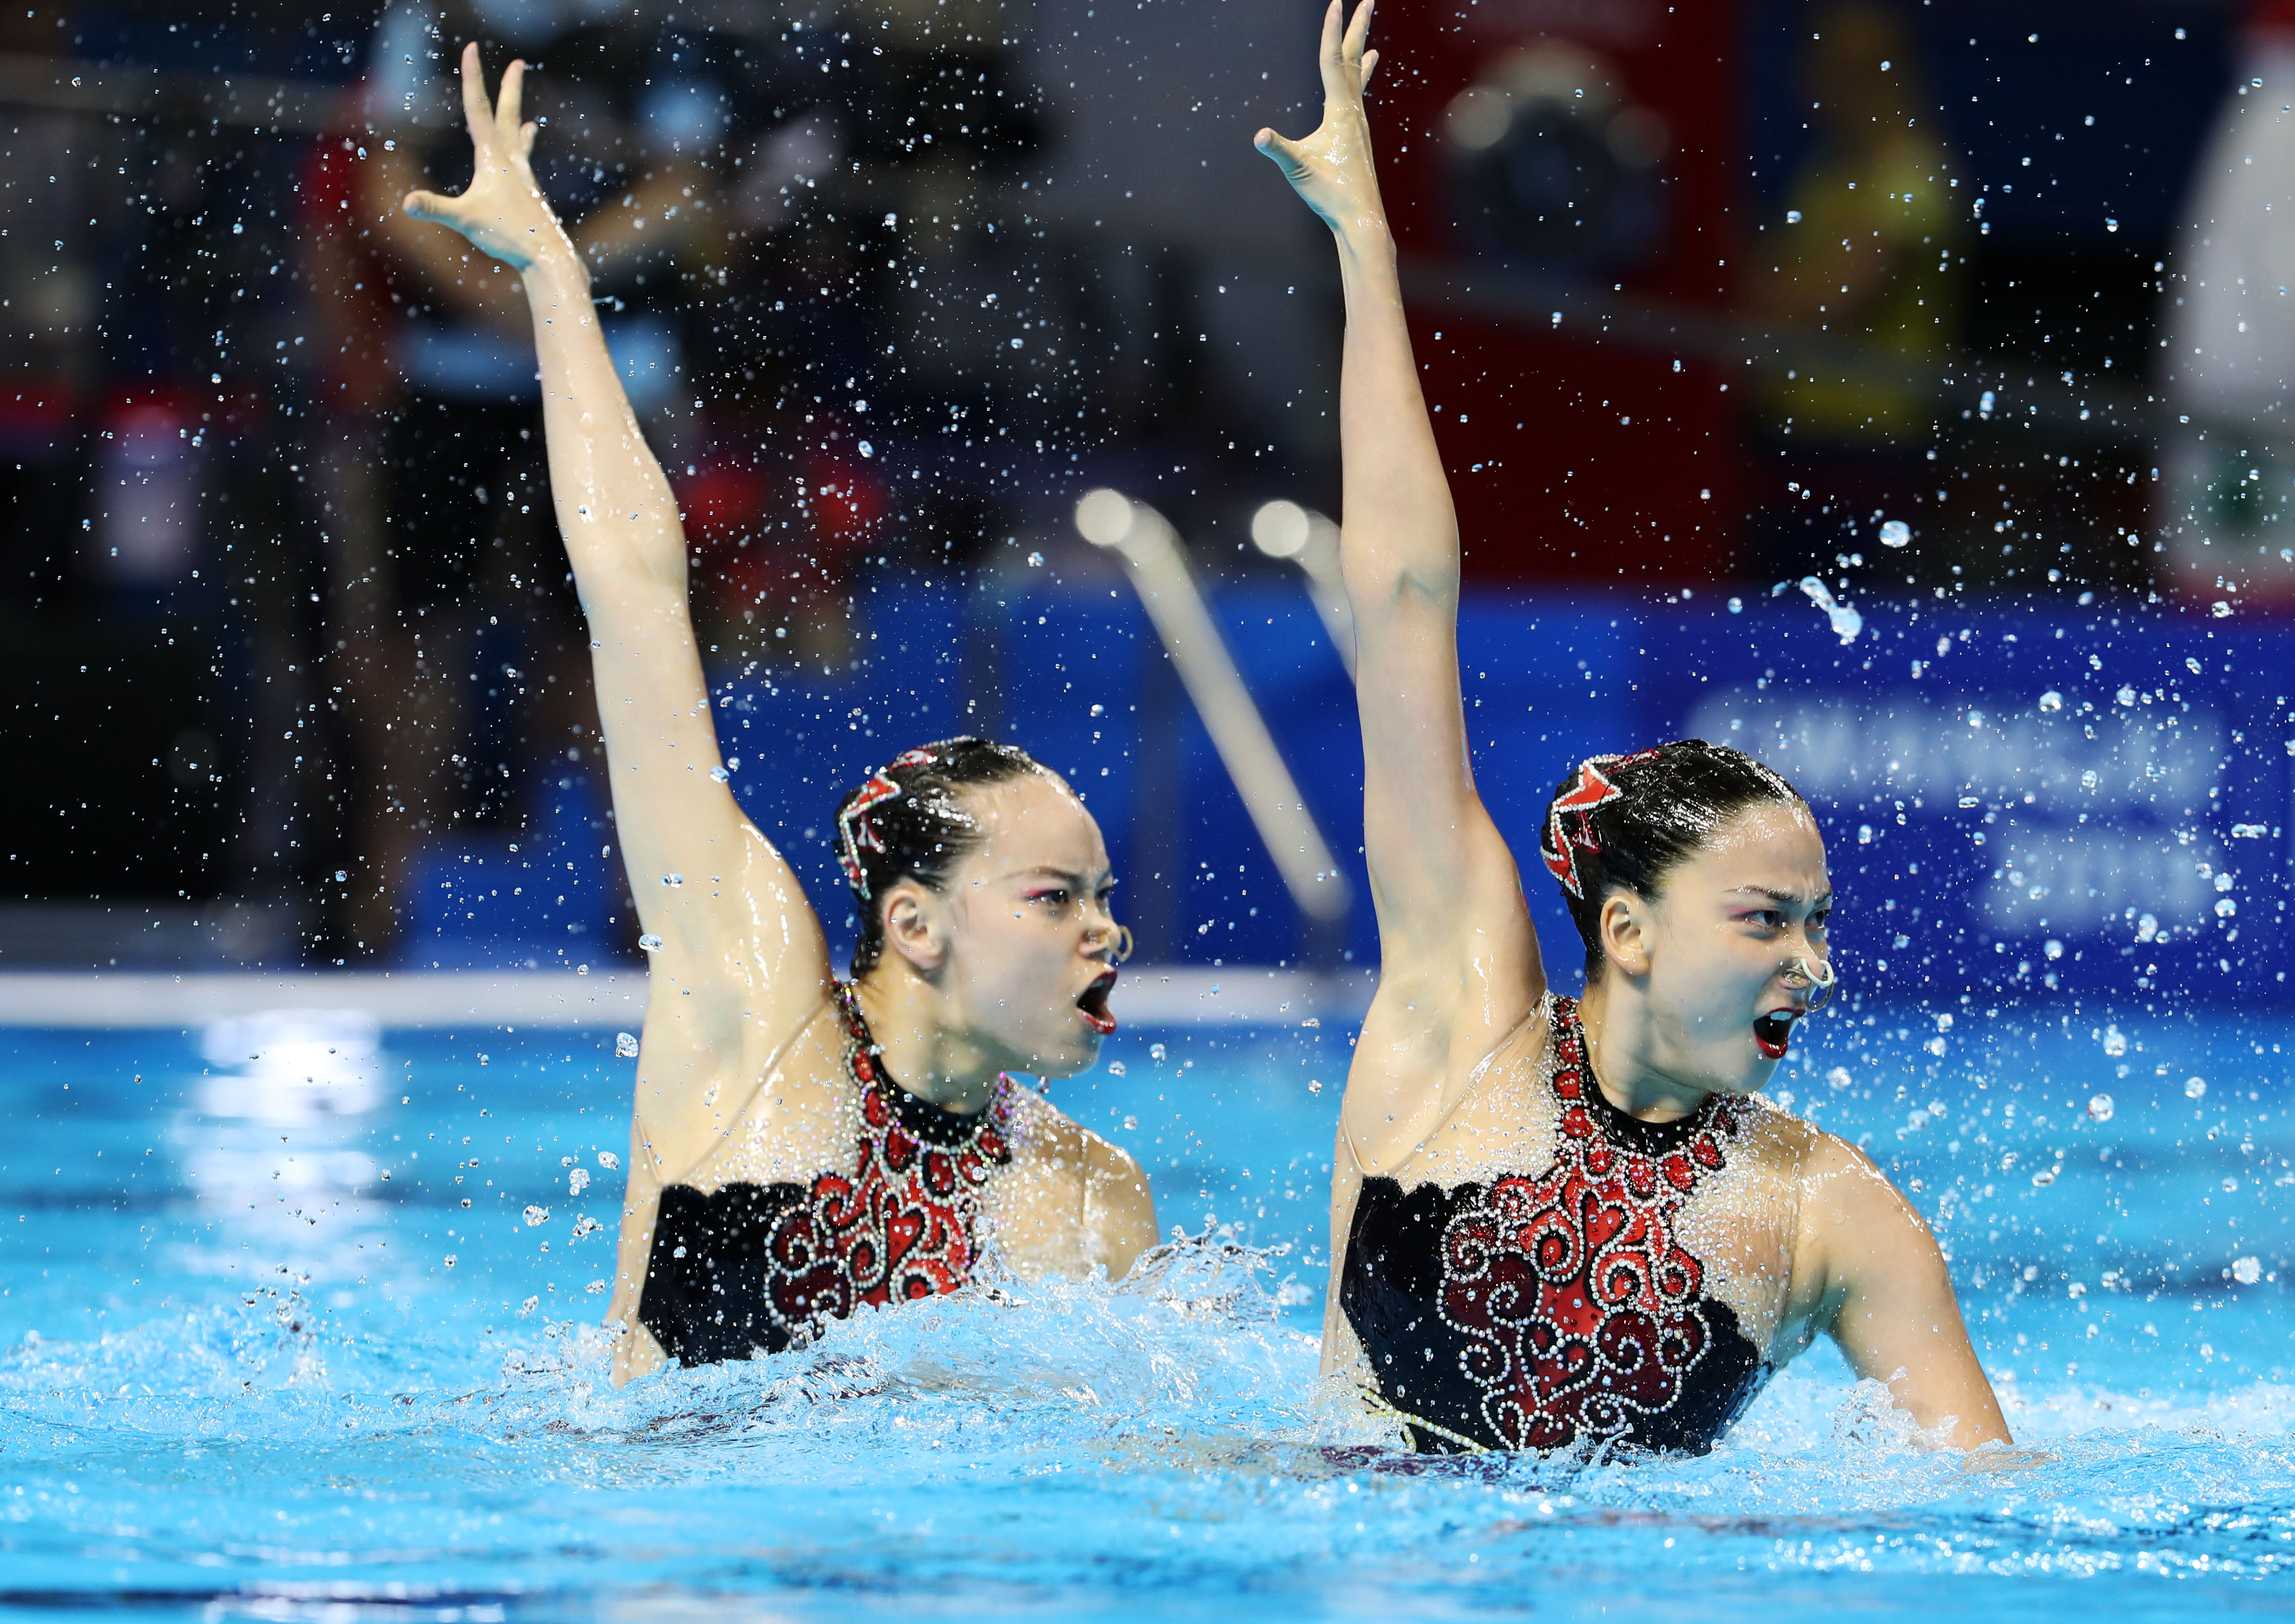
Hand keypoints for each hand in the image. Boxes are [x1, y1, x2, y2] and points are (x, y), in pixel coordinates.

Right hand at [402, 43, 573, 275]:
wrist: (548, 256)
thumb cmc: (509, 236)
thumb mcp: (465, 220)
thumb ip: (434, 208)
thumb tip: (407, 204)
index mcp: (494, 157)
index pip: (477, 107)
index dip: (472, 76)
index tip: (471, 47)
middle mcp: (512, 162)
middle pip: (509, 115)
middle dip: (510, 88)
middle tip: (519, 63)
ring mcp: (524, 178)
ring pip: (520, 142)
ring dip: (520, 123)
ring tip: (530, 118)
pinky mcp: (530, 195)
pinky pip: (525, 167)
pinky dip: (525, 157)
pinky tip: (526, 165)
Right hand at [1253, 0, 1385, 237]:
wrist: (1360, 216)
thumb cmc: (1331, 193)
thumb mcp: (1299, 169)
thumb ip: (1279, 149)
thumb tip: (1260, 135)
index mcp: (1340, 111)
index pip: (1332, 61)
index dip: (1331, 30)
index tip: (1336, 2)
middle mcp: (1353, 110)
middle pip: (1352, 58)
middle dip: (1357, 27)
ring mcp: (1357, 121)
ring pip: (1357, 74)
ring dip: (1359, 47)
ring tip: (1366, 29)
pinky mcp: (1357, 133)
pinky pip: (1358, 93)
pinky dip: (1361, 75)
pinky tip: (1366, 70)